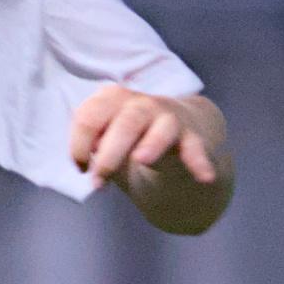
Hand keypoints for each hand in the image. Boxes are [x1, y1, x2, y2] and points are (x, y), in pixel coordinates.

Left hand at [68, 84, 230, 224]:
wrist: (183, 129)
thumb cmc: (134, 137)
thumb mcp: (108, 138)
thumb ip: (94, 144)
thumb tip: (90, 151)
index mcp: (113, 99)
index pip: (89, 116)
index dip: (79, 146)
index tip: (82, 170)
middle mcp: (142, 104)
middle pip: (125, 123)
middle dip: (109, 155)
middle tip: (98, 183)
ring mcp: (170, 119)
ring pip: (162, 128)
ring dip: (152, 144)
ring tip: (142, 160)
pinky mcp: (193, 138)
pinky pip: (196, 149)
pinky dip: (200, 162)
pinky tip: (205, 177)